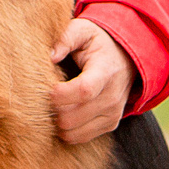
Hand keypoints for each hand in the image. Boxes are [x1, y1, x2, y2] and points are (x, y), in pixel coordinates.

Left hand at [49, 18, 133, 144]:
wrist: (126, 58)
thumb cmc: (97, 44)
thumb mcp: (83, 30)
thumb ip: (66, 38)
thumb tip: (50, 55)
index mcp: (106, 71)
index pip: (83, 90)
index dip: (59, 94)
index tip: (46, 88)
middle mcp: (113, 96)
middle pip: (72, 117)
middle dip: (51, 108)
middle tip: (42, 96)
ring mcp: (112, 114)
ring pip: (72, 132)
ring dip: (56, 121)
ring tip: (52, 104)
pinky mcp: (110, 125)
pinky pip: (79, 138)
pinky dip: (65, 130)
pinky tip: (62, 112)